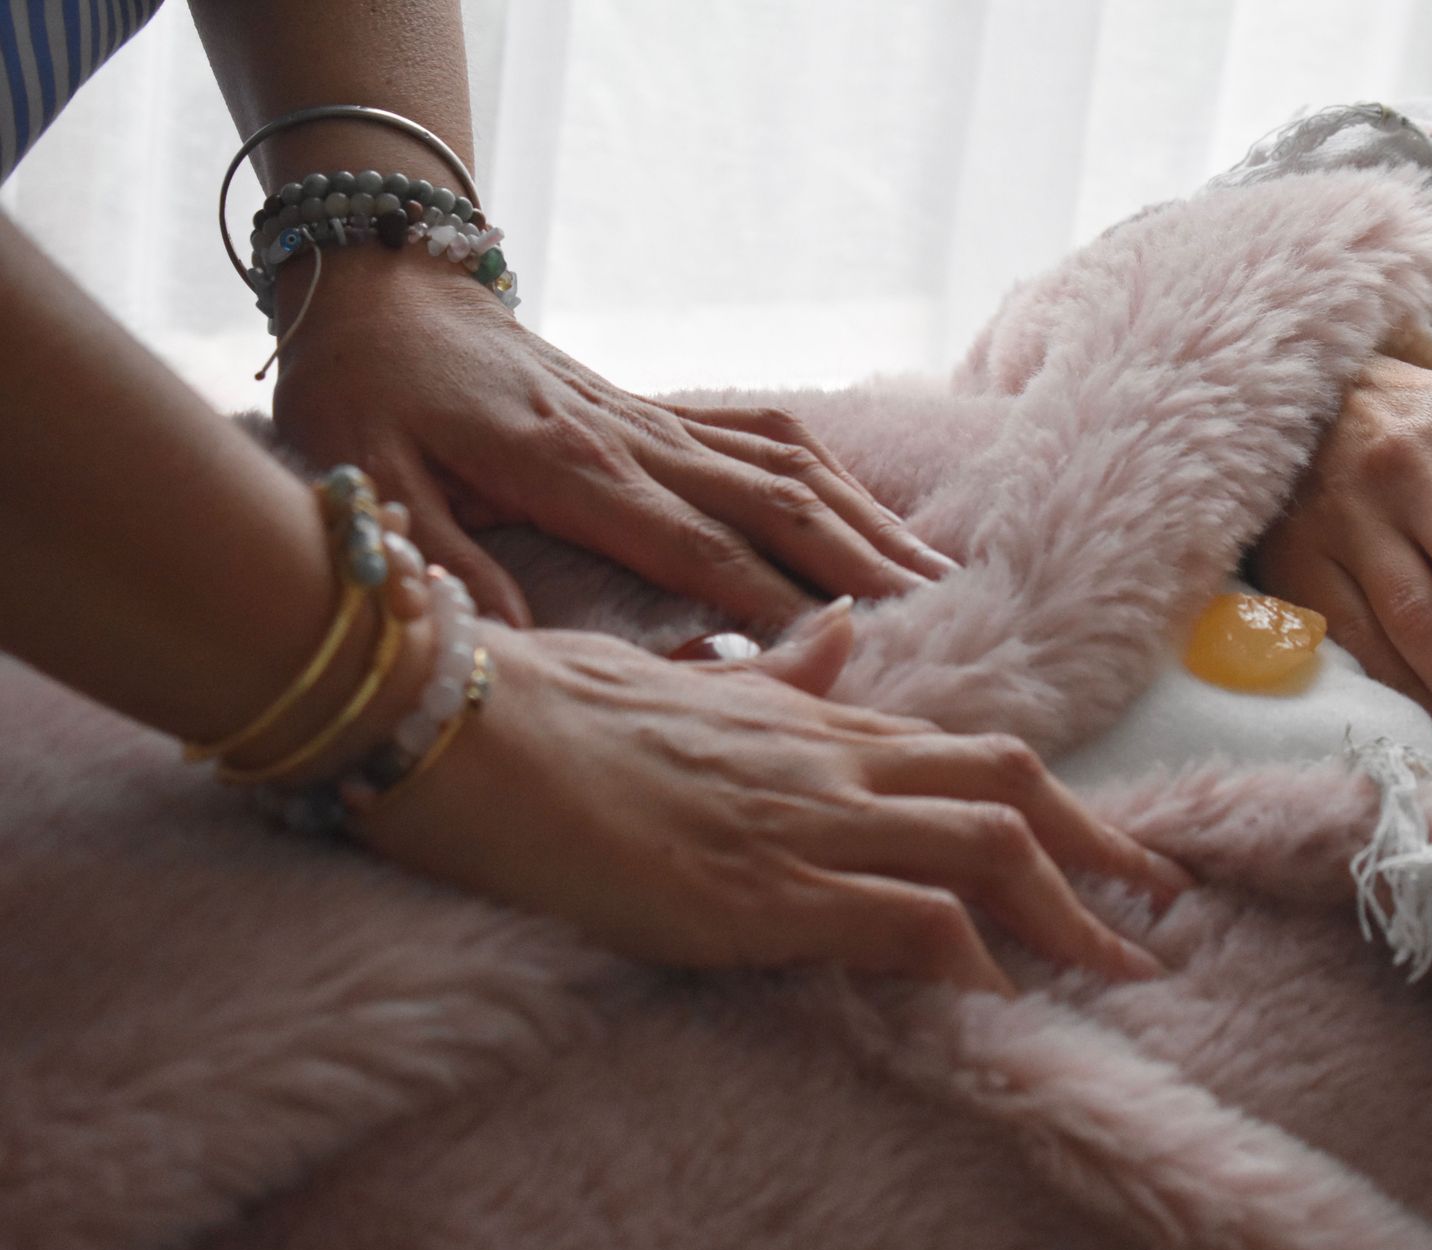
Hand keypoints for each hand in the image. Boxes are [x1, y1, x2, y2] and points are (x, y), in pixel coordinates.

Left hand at [270, 253, 956, 627]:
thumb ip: (444, 568)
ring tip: (932, 568)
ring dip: (864, 515)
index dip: (777, 599)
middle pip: (775, 501)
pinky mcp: (657, 407)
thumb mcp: (369, 484)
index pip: (699, 548)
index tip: (849, 646)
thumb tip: (521, 647)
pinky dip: (832, 471)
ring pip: (788, 462)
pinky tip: (868, 511)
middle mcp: (634, 437)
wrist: (376, 290)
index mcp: (570, 469)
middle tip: (936, 613)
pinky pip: (766, 433)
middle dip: (859, 559)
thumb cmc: (364, 393)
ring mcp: (654, 417)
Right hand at [358, 601, 1191, 994]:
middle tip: (1169, 908)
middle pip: (1013, 793)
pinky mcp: (762, 888)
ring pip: (987, 849)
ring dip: (1073, 912)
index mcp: (817, 722)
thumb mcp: (689, 684)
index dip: (1063, 806)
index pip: (976, 757)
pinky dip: (968, 955)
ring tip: (1129, 968)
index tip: (1119, 850)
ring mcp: (804, 821)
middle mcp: (833, 763)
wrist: (465, 725)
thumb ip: (780, 672)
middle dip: (1106, 852)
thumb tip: (848, 636)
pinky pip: (904, 917)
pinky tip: (1001, 998)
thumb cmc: (559, 707)